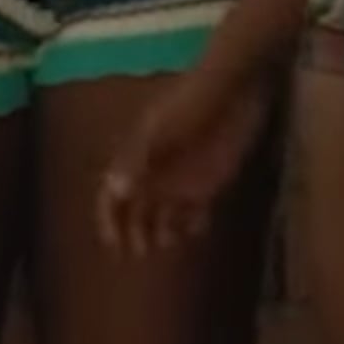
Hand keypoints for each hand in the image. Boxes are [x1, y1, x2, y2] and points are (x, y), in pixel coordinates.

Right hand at [94, 62, 275, 258]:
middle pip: (136, 209)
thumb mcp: (161, 129)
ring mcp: (181, 178)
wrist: (234, 90)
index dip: (109, 219)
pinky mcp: (208, 182)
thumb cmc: (192, 104)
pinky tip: (196, 230)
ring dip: (161, 233)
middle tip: (138, 254)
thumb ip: (138, 159)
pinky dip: (192, 225)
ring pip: (163, 215)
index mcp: (137, 157)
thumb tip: (114, 190)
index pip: (113, 194)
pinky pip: (195, 212)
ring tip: (166, 244)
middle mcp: (155, 172)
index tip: (113, 244)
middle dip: (133, 232)